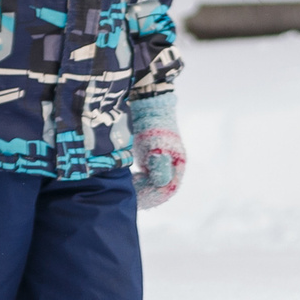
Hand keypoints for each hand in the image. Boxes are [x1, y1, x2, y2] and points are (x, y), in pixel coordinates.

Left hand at [128, 92, 184, 209]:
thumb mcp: (156, 142)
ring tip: (124, 188)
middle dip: (142, 196)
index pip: (164, 191)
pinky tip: (126, 180)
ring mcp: (162, 163)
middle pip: (158, 191)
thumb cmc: (153, 122)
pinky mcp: (152, 159)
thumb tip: (162, 183)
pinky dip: (136, 183)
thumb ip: (159, 162)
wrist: (148, 103)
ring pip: (152, 186)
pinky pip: (146, 179)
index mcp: (176, 165)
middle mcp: (171, 167)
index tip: (131, 194)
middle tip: (123, 194)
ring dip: (139, 190)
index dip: (148, 196)